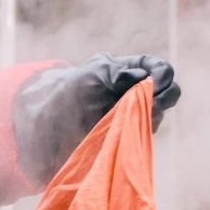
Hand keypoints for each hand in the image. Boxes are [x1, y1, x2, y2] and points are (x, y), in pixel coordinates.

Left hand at [11, 53, 179, 185]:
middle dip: (160, 101)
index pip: (160, 70)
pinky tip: (120, 138)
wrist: (43, 130)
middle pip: (166, 95)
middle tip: (145, 110)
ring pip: (156, 118)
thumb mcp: (89, 77)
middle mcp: (135, 94)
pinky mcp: (126, 139)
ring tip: (122, 124)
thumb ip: (116, 74)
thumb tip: (141, 75)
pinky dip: (136, 137)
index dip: (163, 77)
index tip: (155, 88)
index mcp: (127, 72)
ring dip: (146, 120)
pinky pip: (142, 138)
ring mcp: (132, 117)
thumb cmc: (66, 96)